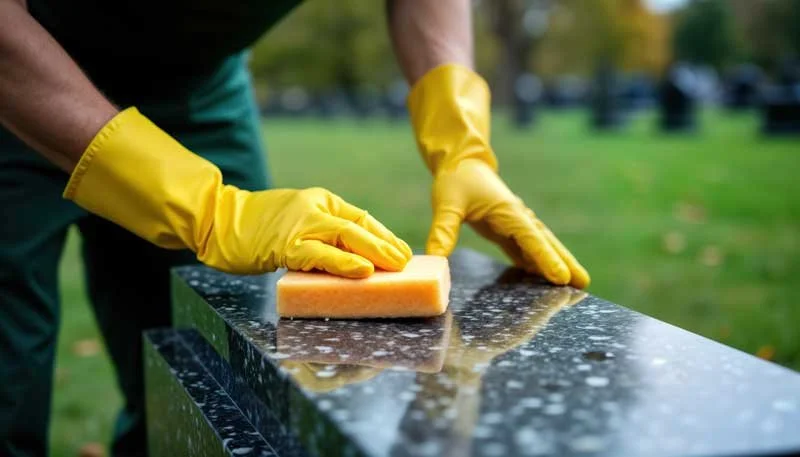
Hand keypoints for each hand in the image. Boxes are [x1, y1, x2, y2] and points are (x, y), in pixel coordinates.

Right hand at [200, 186, 411, 276]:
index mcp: (321, 201)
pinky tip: (362, 272)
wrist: (218, 220)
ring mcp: (300, 224)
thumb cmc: (257, 228)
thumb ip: (322, 236)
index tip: (402, 252)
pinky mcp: (285, 243)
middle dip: (385, 245)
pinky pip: (321, 254)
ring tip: (395, 268)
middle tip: (406, 262)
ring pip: (345, 236)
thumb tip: (353, 260)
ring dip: (374, 253)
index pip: (361, 217)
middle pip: (358, 225)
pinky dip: (344, 263)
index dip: (384, 236)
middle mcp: (314, 208)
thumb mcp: (297, 223)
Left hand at [427, 159, 588, 287]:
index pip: (531, 238)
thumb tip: (437, 259)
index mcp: (508, 211)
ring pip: (541, 246)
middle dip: (565, 263)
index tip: (561, 277)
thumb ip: (444, 230)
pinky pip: (527, 249)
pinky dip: (537, 262)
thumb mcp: (447, 204)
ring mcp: (515, 224)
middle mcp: (518, 218)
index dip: (546, 258)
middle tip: (583, 283)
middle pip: (546, 243)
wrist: (462, 164)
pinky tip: (544, 278)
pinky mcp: (508, 230)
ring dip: (556, 263)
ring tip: (575, 284)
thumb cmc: (456, 181)